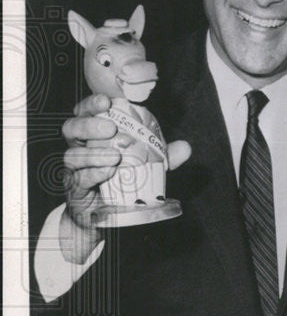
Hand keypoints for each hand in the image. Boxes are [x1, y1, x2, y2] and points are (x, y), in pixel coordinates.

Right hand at [59, 94, 190, 262]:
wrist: (106, 214)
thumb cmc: (123, 181)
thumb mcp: (146, 165)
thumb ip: (163, 155)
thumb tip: (185, 147)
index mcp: (92, 136)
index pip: (84, 113)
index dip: (91, 104)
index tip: (106, 101)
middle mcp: (78, 149)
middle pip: (71, 129)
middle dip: (88, 125)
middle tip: (110, 128)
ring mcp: (73, 170)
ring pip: (72, 156)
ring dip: (93, 153)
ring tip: (115, 155)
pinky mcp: (75, 190)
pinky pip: (78, 180)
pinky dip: (93, 174)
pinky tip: (108, 172)